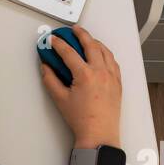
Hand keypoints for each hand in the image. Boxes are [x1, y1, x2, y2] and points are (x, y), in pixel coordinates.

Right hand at [39, 26, 121, 146]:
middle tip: (73, 29)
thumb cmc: (82, 120)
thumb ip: (50, 79)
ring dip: (95, 42)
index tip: (53, 40)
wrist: (99, 134)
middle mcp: (101, 72)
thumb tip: (46, 67)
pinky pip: (113, 61)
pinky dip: (106, 53)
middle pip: (91, 45)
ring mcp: (111, 76)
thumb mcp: (60, 99)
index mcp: (85, 75)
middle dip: (81, 34)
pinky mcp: (117, 82)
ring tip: (87, 38)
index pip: (69, 52)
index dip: (58, 44)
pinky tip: (101, 53)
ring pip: (105, 51)